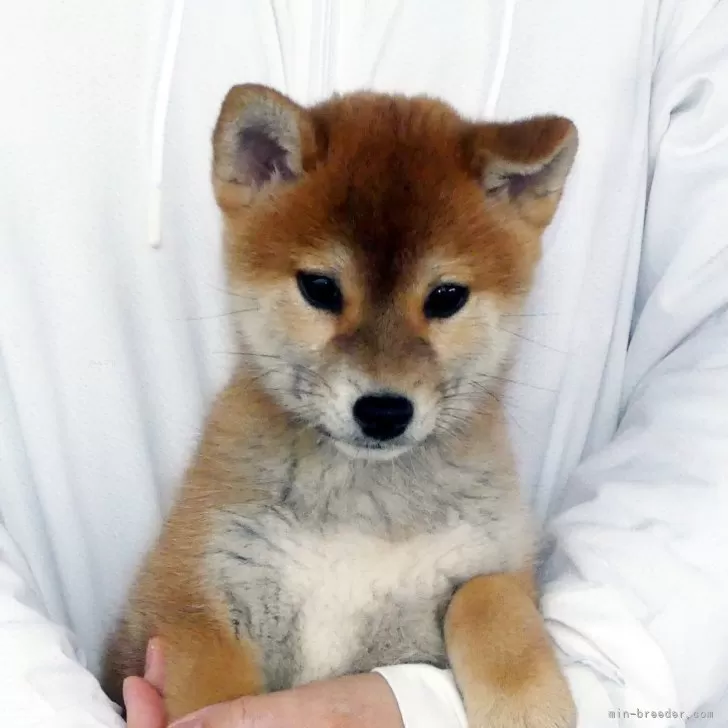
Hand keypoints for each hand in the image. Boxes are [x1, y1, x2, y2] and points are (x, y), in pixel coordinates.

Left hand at [124, 639, 404, 727]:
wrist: (411, 718)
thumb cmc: (369, 715)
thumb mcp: (310, 714)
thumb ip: (246, 724)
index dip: (150, 727)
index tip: (139, 683)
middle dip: (157, 713)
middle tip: (150, 664)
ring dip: (172, 710)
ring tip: (162, 667)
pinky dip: (196, 713)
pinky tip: (188, 689)